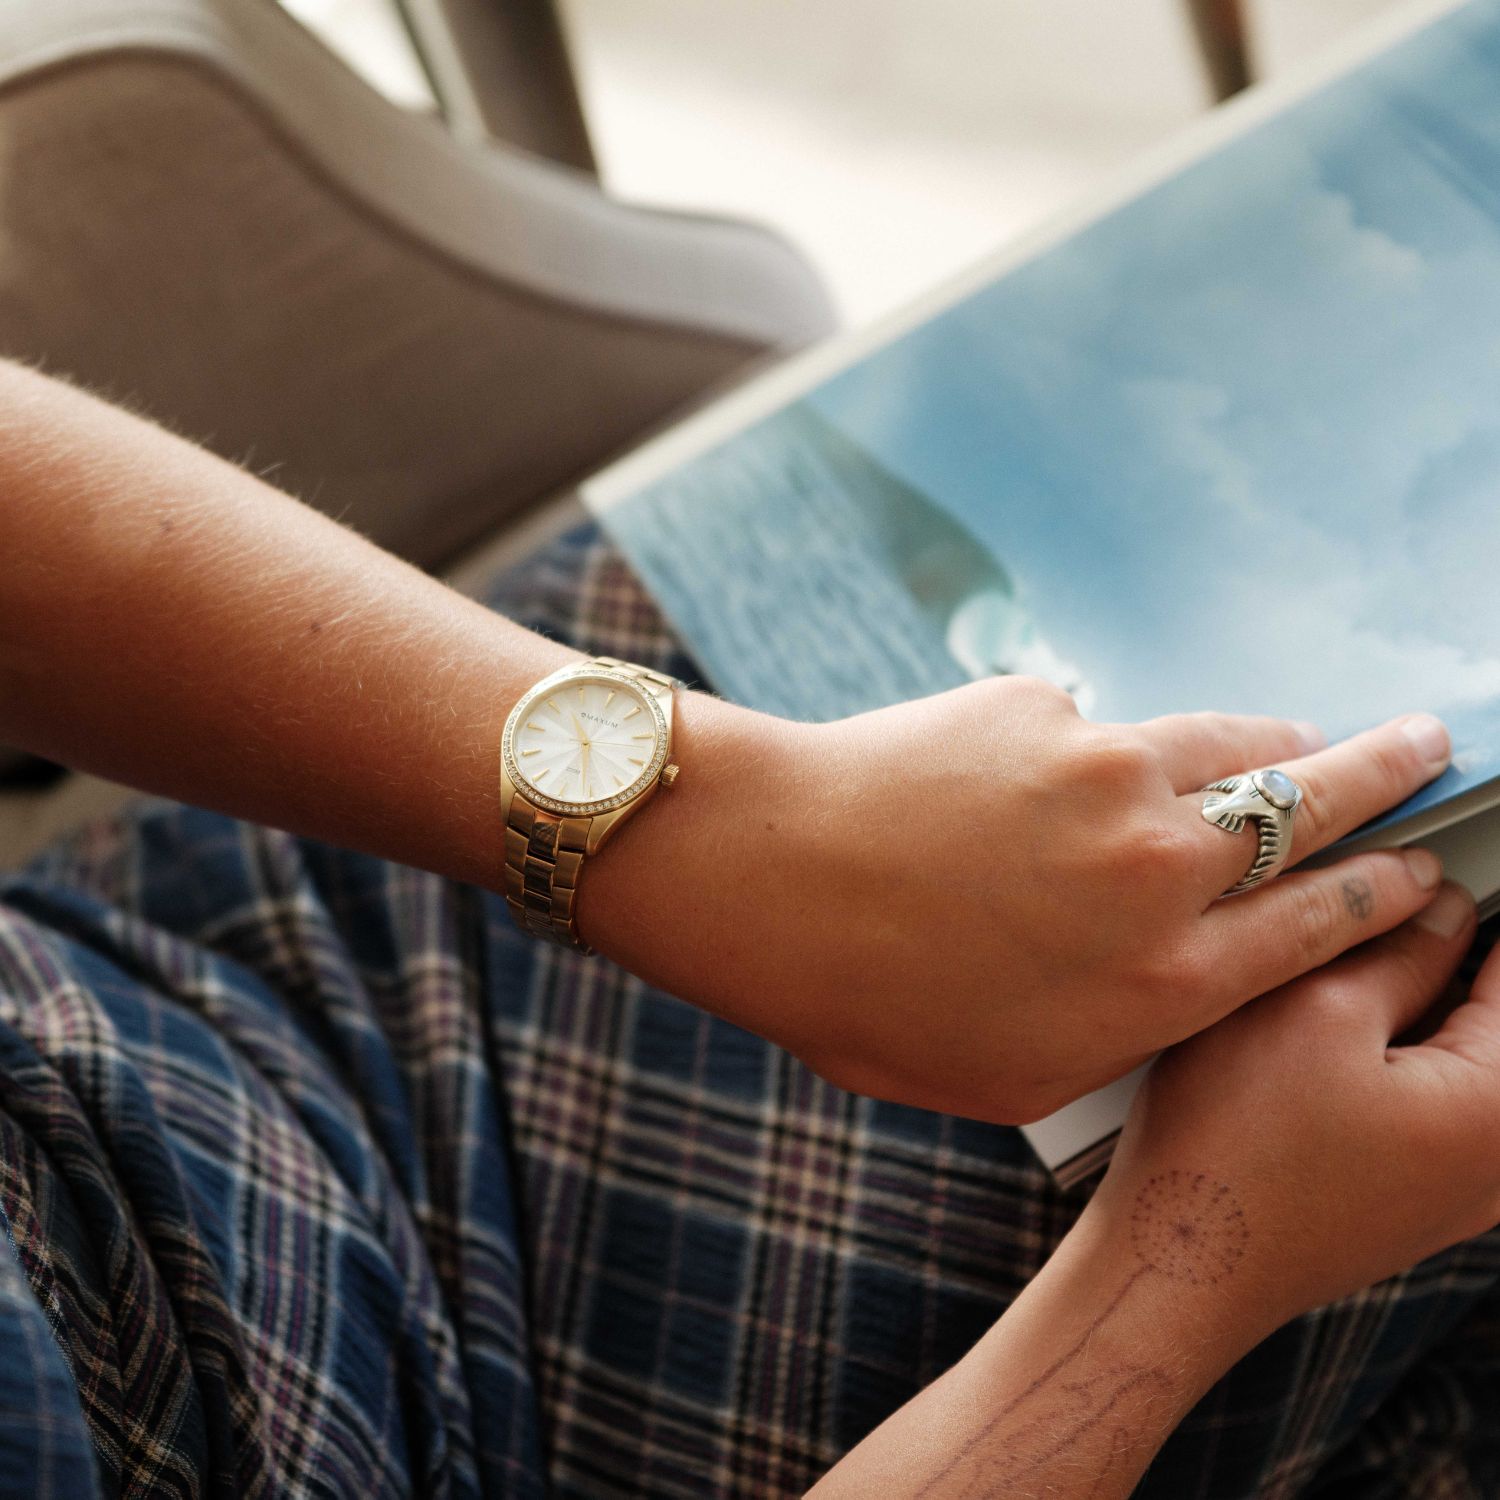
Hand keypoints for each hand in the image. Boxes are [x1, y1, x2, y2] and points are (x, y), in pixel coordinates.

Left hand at [585, 675, 1452, 1122]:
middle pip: (1317, 804)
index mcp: (1166, 979)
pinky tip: (1065, 774)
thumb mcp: (1016, 1071)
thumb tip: (1177, 974)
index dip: (1388, 886)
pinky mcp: (1043, 708)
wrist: (761, 878)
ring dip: (1285, 737)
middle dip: (1391, 773)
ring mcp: (1107, 770)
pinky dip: (1114, 748)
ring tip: (1310, 735)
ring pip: (1233, 739)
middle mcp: (1162, 866)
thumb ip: (1124, 1023)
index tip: (1420, 864)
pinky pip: (1105, 726)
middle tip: (1432, 745)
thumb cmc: (870, 1000)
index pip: (1325, 919)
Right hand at [1091, 879, 1499, 1326]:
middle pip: (1484, 1012)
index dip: (1469, 900)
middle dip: (1431, 954)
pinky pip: (1418, 1098)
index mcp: (1498, 1106)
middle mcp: (1495, 1159)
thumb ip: (1394, 945)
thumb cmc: (1233, 1148)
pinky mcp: (1406, 1198)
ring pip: (1447, 1052)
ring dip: (1398, 1002)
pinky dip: (1377, 1052)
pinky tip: (1308, 1038)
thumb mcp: (1311, 1007)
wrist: (1178, 1258)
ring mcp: (1454, 1188)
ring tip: (1318, 975)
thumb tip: (1438, 903)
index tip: (1428, 870)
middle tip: (1357, 919)